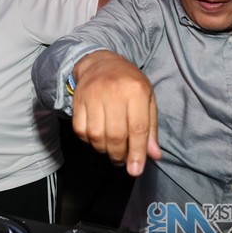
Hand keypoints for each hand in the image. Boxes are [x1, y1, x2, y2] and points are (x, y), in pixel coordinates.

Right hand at [72, 50, 161, 176]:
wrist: (100, 62)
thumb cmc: (128, 83)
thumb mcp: (147, 99)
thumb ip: (151, 128)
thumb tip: (154, 155)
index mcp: (136, 90)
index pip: (138, 128)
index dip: (137, 152)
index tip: (135, 170)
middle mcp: (113, 92)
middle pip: (115, 135)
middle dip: (119, 155)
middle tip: (122, 160)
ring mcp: (93, 95)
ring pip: (96, 135)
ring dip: (103, 150)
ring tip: (110, 150)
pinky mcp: (77, 100)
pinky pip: (80, 130)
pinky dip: (88, 141)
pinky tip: (97, 138)